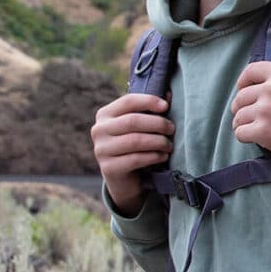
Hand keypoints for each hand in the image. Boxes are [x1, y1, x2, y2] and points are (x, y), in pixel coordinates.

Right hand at [91, 93, 173, 214]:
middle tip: (172, 129)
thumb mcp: (141, 126)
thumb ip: (151, 109)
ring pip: (135, 140)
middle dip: (157, 124)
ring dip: (158, 141)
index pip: (128, 101)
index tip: (166, 106)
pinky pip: (136, 159)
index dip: (149, 101)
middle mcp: (99, 130)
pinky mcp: (108, 168)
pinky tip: (163, 156)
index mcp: (105, 115)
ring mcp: (101, 150)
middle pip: (132, 121)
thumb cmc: (135, 145)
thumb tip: (168, 94)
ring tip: (169, 145)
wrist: (125, 177)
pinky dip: (154, 156)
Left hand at [231, 62, 270, 167]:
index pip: (250, 71)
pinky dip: (246, 136)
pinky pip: (240, 132)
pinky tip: (257, 137)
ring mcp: (266, 110)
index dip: (243, 82)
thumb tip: (256, 84)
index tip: (243, 90)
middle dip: (242, 107)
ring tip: (256, 128)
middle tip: (251, 116)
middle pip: (241, 96)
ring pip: (238, 116)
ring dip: (243, 123)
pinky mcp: (263, 131)